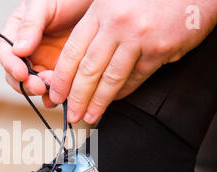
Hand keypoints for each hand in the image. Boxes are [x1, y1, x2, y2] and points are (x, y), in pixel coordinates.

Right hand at [0, 0, 91, 107]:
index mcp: (18, 33)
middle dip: (27, 84)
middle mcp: (29, 51)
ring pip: (36, 86)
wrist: (92, 0)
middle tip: (39, 86)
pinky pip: (56, 89)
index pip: (6, 53)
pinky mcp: (63, 72)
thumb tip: (18, 50)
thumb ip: (30, 26)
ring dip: (43, 92)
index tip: (21, 73)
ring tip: (55, 89)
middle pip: (18, 76)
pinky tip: (63, 97)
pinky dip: (58, 96)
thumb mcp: (44, 4)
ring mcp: (45, 63)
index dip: (11, 66)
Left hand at [49, 0, 216, 122]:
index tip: (56, 94)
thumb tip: (80, 63)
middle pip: (89, 69)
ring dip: (98, 102)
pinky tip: (114, 100)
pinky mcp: (160, 49)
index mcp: (101, 9)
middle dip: (77, 96)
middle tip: (71, 114)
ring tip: (90, 116)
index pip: (73, 50)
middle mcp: (117, 23)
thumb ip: (98, 25)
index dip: (62, 77)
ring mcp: (139, 37)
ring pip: (111, 78)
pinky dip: (124, 92)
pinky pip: (137, 77)